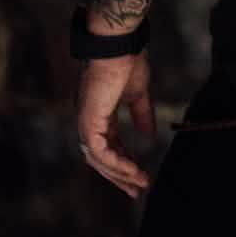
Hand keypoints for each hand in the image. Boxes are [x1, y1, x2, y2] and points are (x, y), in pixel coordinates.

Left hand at [75, 50, 155, 197]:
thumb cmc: (127, 62)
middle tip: (136, 190)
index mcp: (98, 114)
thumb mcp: (138, 94)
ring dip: (120, 173)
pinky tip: (133, 169)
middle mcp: (88, 121)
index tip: (140, 175)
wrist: (118, 46)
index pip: (109, 146)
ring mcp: (86, 122)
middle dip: (119, 176)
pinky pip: (100, 152)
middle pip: (100, 159)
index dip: (124, 162)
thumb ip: (141, 115)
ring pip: (99, 159)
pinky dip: (116, 163)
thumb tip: (149, 134)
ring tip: (140, 183)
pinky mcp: (89, 121)